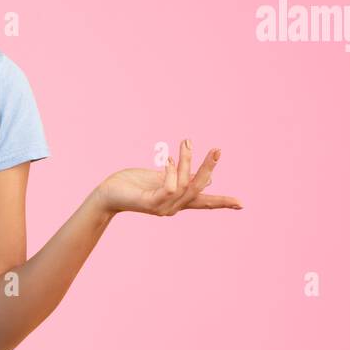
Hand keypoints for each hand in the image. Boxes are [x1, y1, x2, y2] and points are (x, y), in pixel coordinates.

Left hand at [97, 140, 241, 216]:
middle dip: (209, 168)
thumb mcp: (161, 177)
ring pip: (185, 185)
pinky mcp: (151, 203)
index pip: (205, 202)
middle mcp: (173, 207)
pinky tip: (167, 159)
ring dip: (187, 162)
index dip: (223, 202)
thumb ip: (182, 177)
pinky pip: (170, 188)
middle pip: (199, 188)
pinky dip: (171, 172)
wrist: (107, 194)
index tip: (242, 204)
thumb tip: (207, 178)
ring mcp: (163, 207)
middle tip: (217, 149)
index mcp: (178, 200)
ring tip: (185, 143)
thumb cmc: (132, 184)